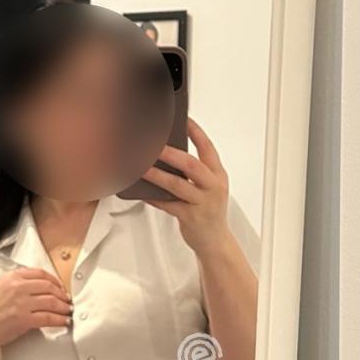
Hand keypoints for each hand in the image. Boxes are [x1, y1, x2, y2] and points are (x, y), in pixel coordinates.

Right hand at [0, 268, 71, 351]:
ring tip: (68, 311)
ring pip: (52, 302)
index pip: (41, 274)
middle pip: (49, 287)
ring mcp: (21, 304)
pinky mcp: (24, 320)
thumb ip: (17, 283)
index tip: (60, 287)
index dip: (55, 281)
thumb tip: (39, 286)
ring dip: (64, 307)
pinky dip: (60, 320)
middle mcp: (17, 288)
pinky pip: (49, 318)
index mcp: (12, 277)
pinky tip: (64, 322)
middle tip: (67, 301)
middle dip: (62, 294)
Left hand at [144, 117, 230, 257]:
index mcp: (218, 175)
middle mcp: (213, 187)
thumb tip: (166, 155)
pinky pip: (168, 205)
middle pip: (192, 165)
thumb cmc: (207, 211)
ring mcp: (202, 203)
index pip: (208, 148)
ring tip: (141, 167)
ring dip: (157, 175)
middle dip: (171, 154)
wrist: (215, 241)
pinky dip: (154, 198)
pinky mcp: (191, 218)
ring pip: (177, 185)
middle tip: (154, 144)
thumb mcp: (208, 188)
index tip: (184, 118)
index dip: (196, 132)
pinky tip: (142, 192)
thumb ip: (194, 173)